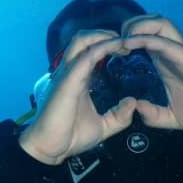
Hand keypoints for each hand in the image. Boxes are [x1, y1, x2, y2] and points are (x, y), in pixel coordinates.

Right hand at [19, 30, 138, 164]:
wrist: (50, 148)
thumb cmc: (70, 137)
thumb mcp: (102, 127)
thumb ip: (118, 116)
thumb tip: (132, 103)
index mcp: (78, 79)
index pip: (89, 52)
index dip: (107, 46)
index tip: (127, 51)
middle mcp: (71, 72)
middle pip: (83, 39)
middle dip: (105, 34)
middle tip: (126, 43)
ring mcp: (68, 74)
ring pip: (82, 40)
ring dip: (103, 36)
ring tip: (122, 42)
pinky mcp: (68, 80)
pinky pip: (86, 57)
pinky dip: (103, 48)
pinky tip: (117, 48)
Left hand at [119, 15, 182, 141]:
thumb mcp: (173, 117)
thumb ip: (154, 114)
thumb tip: (136, 109)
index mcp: (166, 63)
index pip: (142, 39)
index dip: (122, 41)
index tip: (107, 54)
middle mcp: (172, 53)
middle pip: (149, 22)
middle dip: (127, 26)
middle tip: (113, 44)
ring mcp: (181, 53)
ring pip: (158, 21)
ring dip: (136, 26)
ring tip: (121, 42)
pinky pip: (164, 40)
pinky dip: (145, 37)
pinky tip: (129, 44)